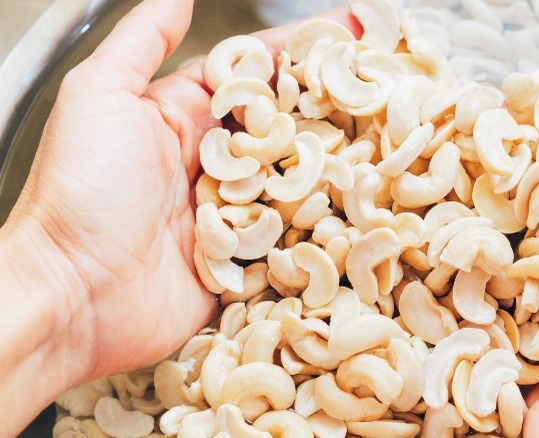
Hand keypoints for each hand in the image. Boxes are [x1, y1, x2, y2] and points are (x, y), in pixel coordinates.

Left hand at [0, 0, 357, 430]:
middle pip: (286, 126)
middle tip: (382, 90)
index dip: (300, 51)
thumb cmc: (79, 193)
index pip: (254, 74)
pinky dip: (324, 224)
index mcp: (186, 119)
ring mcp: (234, 213)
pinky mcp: (246, 260)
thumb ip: (143, 42)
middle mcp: (216, 163)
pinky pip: (294, 237)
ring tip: (386, 145)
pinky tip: (360, 209)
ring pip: (298, 181)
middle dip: (332, 106)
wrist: (73, 295)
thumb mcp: (99, 97)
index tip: (345, 32)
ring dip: (337, 165)